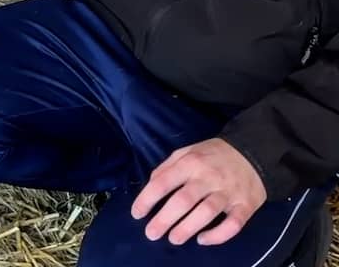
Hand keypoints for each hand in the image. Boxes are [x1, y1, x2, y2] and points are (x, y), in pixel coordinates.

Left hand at [131, 138, 266, 246]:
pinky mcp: (246, 205)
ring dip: (187, 228)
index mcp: (190, 163)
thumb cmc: (213, 155)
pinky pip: (233, 224)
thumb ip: (167, 167)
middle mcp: (208, 177)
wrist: (255, 152)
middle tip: (151, 233)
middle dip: (164, 219)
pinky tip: (203, 240)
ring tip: (174, 239)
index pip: (163, 182)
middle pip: (183, 201)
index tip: (137, 214)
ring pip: (206, 213)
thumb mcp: (187, 152)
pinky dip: (218, 235)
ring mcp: (228, 192)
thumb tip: (151, 185)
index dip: (146, 199)